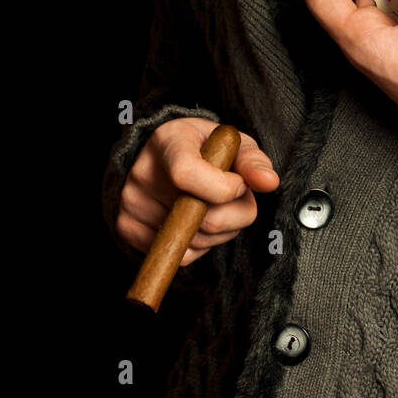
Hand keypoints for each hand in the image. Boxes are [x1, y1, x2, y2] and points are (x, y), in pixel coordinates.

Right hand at [115, 116, 279, 265]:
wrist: (165, 155)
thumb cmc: (204, 148)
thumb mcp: (233, 143)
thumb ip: (253, 161)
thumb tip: (269, 182)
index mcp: (168, 141)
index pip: (186, 174)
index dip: (223, 188)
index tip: (238, 184)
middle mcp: (143, 172)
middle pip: (200, 218)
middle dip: (234, 215)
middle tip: (233, 197)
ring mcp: (132, 203)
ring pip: (195, 242)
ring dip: (219, 232)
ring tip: (213, 206)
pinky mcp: (128, 228)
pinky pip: (180, 256)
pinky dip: (199, 246)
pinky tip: (196, 221)